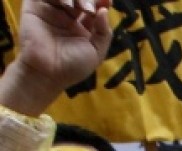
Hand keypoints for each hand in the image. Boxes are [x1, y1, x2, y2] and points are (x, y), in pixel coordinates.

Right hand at [0, 0, 112, 116]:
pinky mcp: (34, 8)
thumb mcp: (97, 52)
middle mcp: (67, 17)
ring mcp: (51, 11)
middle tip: (89, 9)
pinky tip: (65, 4)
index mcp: (82, 27)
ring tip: (77, 7)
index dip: (100, 2)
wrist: (46, 72)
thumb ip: (104, 32)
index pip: (93, 7)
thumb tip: (105, 10)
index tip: (108, 1)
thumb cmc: (72, 66)